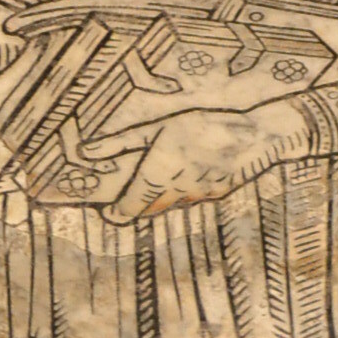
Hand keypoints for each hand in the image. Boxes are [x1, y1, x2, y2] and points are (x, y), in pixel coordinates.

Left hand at [96, 103, 311, 223]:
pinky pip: (194, 196)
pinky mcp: (217, 194)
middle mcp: (174, 195)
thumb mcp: (153, 128)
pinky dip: (187, 189)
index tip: (109, 209)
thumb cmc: (200, 125)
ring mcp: (197, 197)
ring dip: (163, 196)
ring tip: (163, 175)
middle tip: (130, 194)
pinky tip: (192, 169)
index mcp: (154, 180)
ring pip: (172, 204)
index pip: (128, 210)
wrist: (252, 136)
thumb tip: (85, 152)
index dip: (116, 212)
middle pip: (148, 210)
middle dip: (138, 204)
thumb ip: (119, 144)